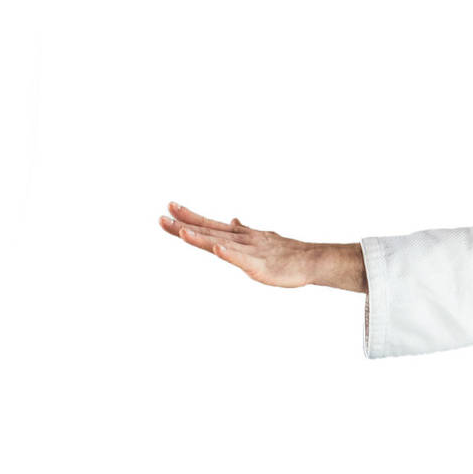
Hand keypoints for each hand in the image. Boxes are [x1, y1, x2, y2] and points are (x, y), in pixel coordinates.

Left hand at [159, 201, 362, 290]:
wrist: (310, 260)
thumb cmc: (286, 253)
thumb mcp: (260, 239)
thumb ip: (243, 231)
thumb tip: (232, 220)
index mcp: (239, 236)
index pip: (209, 224)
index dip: (189, 217)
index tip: (169, 208)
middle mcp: (241, 240)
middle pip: (209, 232)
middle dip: (185, 225)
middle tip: (162, 217)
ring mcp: (250, 252)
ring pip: (221, 243)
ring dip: (202, 238)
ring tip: (182, 232)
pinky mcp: (259, 265)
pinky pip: (242, 259)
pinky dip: (229, 253)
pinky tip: (218, 248)